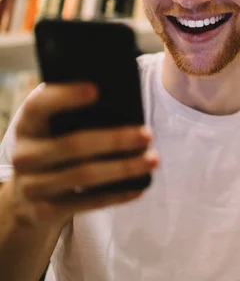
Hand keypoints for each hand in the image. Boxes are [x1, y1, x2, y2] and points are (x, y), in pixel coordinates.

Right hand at [7, 82, 158, 228]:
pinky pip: (87, 202)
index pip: (40, 105)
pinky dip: (117, 195)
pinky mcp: (45, 210)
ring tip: (153, 160)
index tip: (96, 90)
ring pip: (84, 175)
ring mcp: (32, 185)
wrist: (27, 200)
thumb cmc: (56, 149)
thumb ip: (78, 116)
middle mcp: (25, 154)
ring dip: (124, 168)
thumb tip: (125, 104)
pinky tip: (139, 187)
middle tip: (147, 134)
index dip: (65, 97)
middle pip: (73, 144)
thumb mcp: (55, 131)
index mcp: (28, 125)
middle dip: (115, 139)